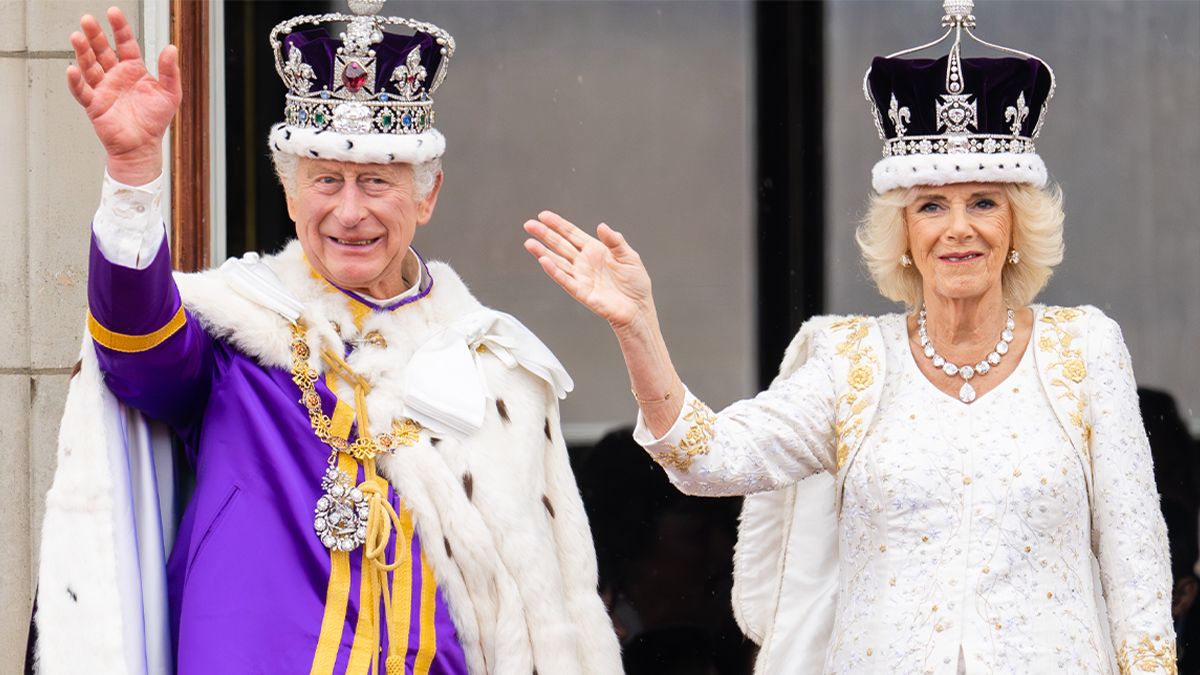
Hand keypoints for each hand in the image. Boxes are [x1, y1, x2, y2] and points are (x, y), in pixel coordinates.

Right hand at [66, 8, 180, 183]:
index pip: (125, 44)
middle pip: (102, 50)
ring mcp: (103, 88)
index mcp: (134, 70)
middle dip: (95, 35)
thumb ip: (170, 71)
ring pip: (89, 66)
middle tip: (87, 20)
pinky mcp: (94, 104)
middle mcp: (116, 76)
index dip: (119, 28)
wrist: (143, 147)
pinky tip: (72, 69)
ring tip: (77, 37)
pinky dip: (76, 81)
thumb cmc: (155, 121)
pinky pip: (82, 91)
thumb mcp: (170, 94)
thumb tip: (171, 48)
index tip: (113, 13)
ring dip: (82, 52)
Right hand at [524, 211, 655, 329]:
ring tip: (529, 242)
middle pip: (560, 245)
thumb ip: (615, 241)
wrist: (638, 308)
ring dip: (543, 252)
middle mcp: (584, 262)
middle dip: (544, 234)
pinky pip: (565, 280)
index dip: (558, 224)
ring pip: (557, 261)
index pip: (572, 234)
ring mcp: (581, 276)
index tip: (543, 215)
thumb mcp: (629, 256)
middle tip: (528, 224)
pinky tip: (543, 260)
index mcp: (595, 250)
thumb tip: (601, 226)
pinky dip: (554, 271)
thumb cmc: (635, 284)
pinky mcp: (581, 291)